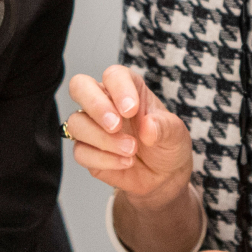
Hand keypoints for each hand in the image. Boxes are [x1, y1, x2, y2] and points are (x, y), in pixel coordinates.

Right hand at [63, 65, 194, 205]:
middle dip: (96, 106)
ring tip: (131, 150)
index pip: (113, 75)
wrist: (164, 176)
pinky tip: (124, 162)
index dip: (119, 89)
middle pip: (80, 87)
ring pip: (76, 122)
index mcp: (128, 88)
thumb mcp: (175, 133)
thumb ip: (163, 127)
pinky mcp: (87, 150)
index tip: (131, 110)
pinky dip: (103, 159)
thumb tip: (148, 126)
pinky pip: (80, 151)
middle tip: (116, 126)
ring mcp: (92, 126)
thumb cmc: (167, 145)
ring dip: (103, 139)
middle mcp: (106, 102)